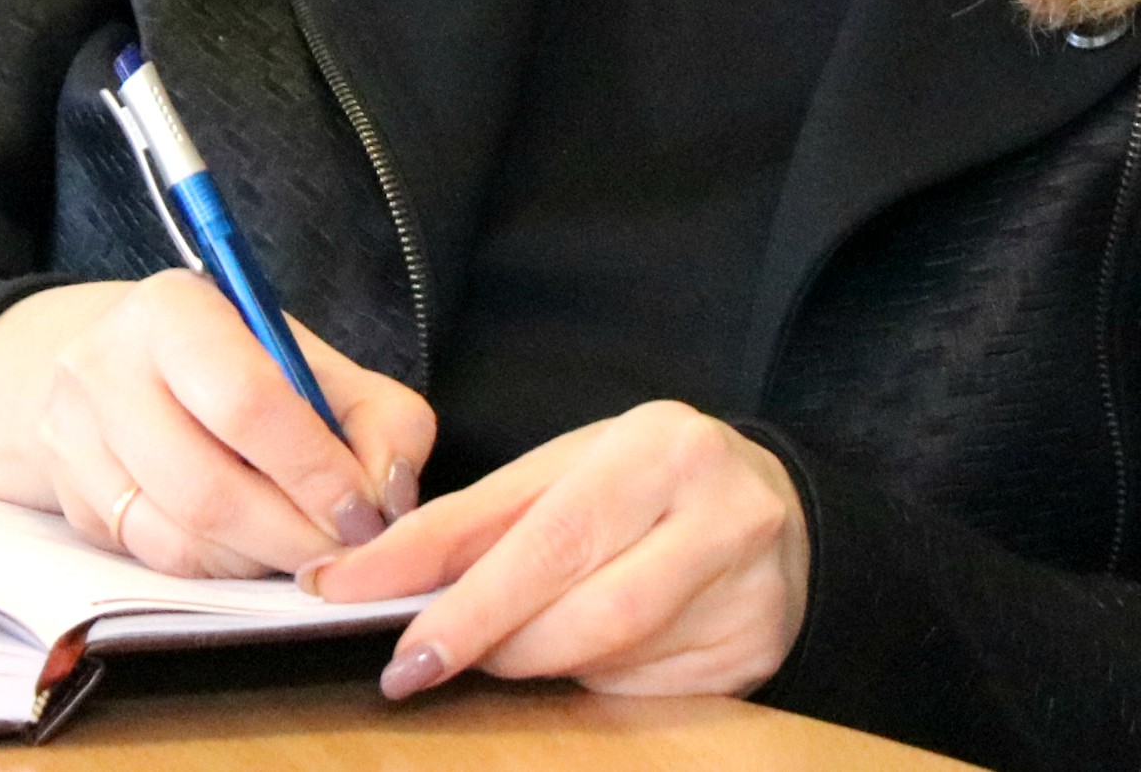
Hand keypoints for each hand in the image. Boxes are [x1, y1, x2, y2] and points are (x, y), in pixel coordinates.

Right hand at [0, 273, 433, 578]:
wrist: (123, 367)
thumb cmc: (236, 363)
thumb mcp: (313, 361)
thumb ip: (379, 418)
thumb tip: (387, 498)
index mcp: (173, 310)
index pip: (247, 402)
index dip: (314, 470)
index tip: (363, 512)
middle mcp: (103, 367)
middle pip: (206, 487)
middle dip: (292, 535)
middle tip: (343, 551)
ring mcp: (72, 439)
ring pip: (178, 538)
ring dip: (259, 561)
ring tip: (301, 548)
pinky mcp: (69, 502)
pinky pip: (155, 561)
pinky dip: (219, 569)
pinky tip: (250, 547)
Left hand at [303, 401, 809, 700]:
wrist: (775, 508)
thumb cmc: (644, 483)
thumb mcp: (562, 471)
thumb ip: (469, 523)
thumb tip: (365, 575)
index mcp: (656, 448)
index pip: (544, 535)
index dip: (460, 596)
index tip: (382, 629)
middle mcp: (717, 515)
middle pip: (582, 610)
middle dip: (486, 640)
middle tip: (418, 662)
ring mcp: (747, 592)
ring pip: (608, 659)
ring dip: (537, 662)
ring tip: (507, 643)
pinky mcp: (755, 654)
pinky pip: (643, 691)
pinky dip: (592, 681)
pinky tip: (583, 655)